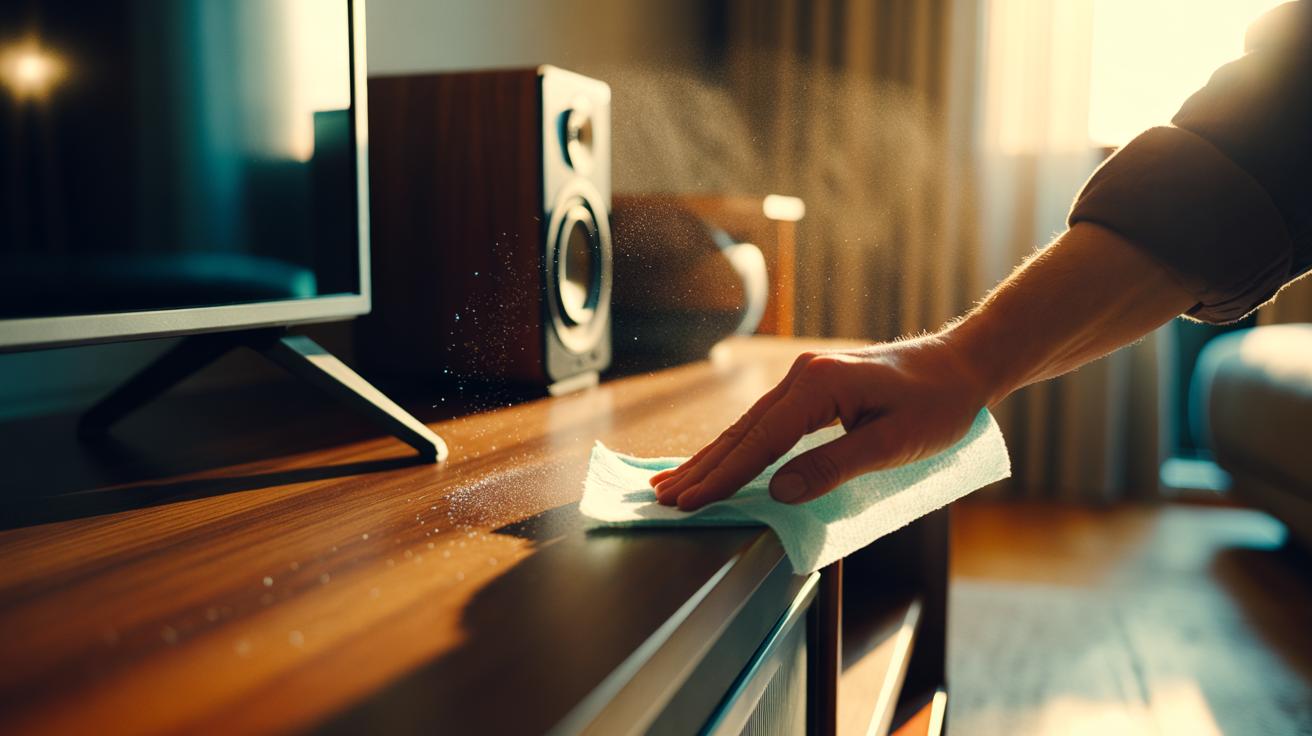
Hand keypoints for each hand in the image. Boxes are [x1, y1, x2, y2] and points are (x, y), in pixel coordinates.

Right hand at [650, 336, 989, 509]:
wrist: (960, 366)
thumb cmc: (938, 406)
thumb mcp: (893, 444)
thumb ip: (834, 466)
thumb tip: (781, 492)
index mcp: (819, 385)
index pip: (761, 440)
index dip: (724, 476)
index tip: (691, 501)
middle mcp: (803, 376)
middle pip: (743, 431)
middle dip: (703, 468)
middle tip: (664, 498)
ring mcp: (804, 378)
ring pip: (748, 425)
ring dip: (713, 457)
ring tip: (676, 483)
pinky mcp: (811, 387)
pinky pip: (764, 422)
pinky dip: (737, 445)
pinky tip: (719, 460)